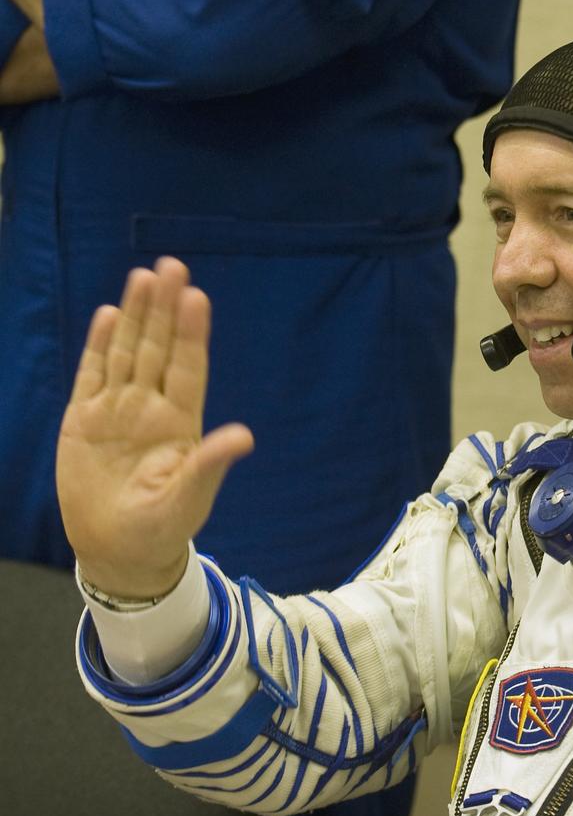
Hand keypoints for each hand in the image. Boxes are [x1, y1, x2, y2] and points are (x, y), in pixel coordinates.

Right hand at [56, 257, 253, 597]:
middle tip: (172, 266)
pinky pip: (92, 374)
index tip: (197, 297)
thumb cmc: (164, 525)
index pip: (187, 367)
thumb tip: (244, 436)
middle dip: (164, 309)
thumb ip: (210, 463)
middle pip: (157, 348)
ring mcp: (118, 410)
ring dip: (133, 316)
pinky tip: (107, 315)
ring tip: (143, 277)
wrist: (119, 549)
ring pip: (126, 353)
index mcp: (181, 421)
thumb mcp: (189, 497)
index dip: (191, 333)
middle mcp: (151, 406)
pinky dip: (98, 345)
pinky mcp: (85, 419)